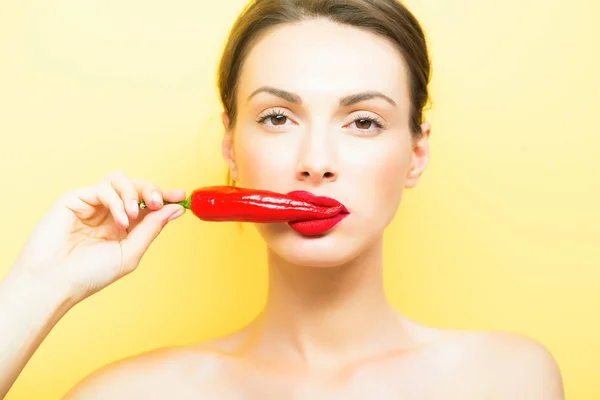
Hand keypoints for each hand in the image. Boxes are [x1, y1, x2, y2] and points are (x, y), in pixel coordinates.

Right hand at [11, 171, 186, 304]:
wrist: (55, 282)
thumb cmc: (89, 274)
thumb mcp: (130, 252)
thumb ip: (151, 229)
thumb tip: (176, 209)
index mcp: (123, 225)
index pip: (147, 203)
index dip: (165, 196)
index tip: (181, 196)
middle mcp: (109, 212)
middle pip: (137, 186)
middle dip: (152, 190)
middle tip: (159, 202)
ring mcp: (92, 204)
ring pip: (120, 180)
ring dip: (134, 193)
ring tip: (134, 214)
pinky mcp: (75, 198)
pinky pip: (103, 188)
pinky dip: (117, 201)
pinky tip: (120, 220)